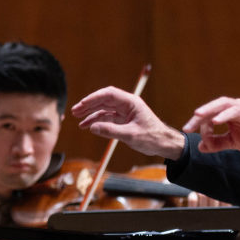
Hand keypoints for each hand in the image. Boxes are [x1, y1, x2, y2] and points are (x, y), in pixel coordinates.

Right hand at [71, 87, 185, 158]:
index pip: (108, 95)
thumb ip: (111, 131)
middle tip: (75, 111)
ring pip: (104, 109)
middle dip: (89, 105)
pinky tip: (89, 126)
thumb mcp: (131, 135)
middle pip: (104, 101)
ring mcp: (125, 112)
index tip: (82, 105)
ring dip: (91, 114)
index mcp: (131, 102)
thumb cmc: (152, 137)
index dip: (93, 98)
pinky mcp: (124, 121)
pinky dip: (98, 122)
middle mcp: (127, 105)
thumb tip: (92, 127)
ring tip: (78, 120)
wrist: (164, 144)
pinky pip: (108, 118)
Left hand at [179, 97, 239, 153]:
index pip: (209, 116)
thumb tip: (200, 147)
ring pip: (222, 104)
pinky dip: (224, 115)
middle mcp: (233, 107)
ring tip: (197, 116)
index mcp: (228, 114)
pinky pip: (235, 111)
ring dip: (209, 110)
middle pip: (212, 108)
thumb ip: (218, 143)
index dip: (199, 127)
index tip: (195, 138)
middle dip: (198, 117)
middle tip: (187, 128)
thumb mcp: (234, 142)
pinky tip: (216, 121)